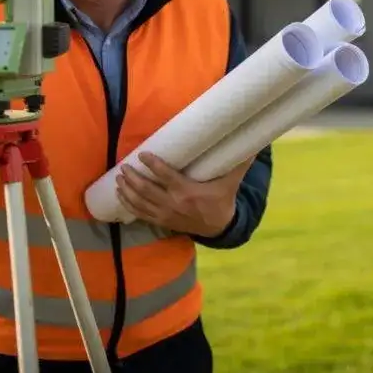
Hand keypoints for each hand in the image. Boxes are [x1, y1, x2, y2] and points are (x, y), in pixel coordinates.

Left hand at [116, 152, 254, 237]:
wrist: (219, 228)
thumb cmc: (222, 201)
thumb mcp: (230, 183)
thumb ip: (238, 163)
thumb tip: (253, 144)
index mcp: (188, 192)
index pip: (166, 177)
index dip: (154, 165)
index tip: (143, 154)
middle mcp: (173, 204)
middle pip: (147, 190)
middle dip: (133, 178)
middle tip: (124, 165)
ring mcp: (166, 215)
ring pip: (140, 203)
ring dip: (127, 190)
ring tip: (119, 177)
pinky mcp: (161, 221)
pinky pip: (140, 214)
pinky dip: (128, 205)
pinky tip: (120, 194)